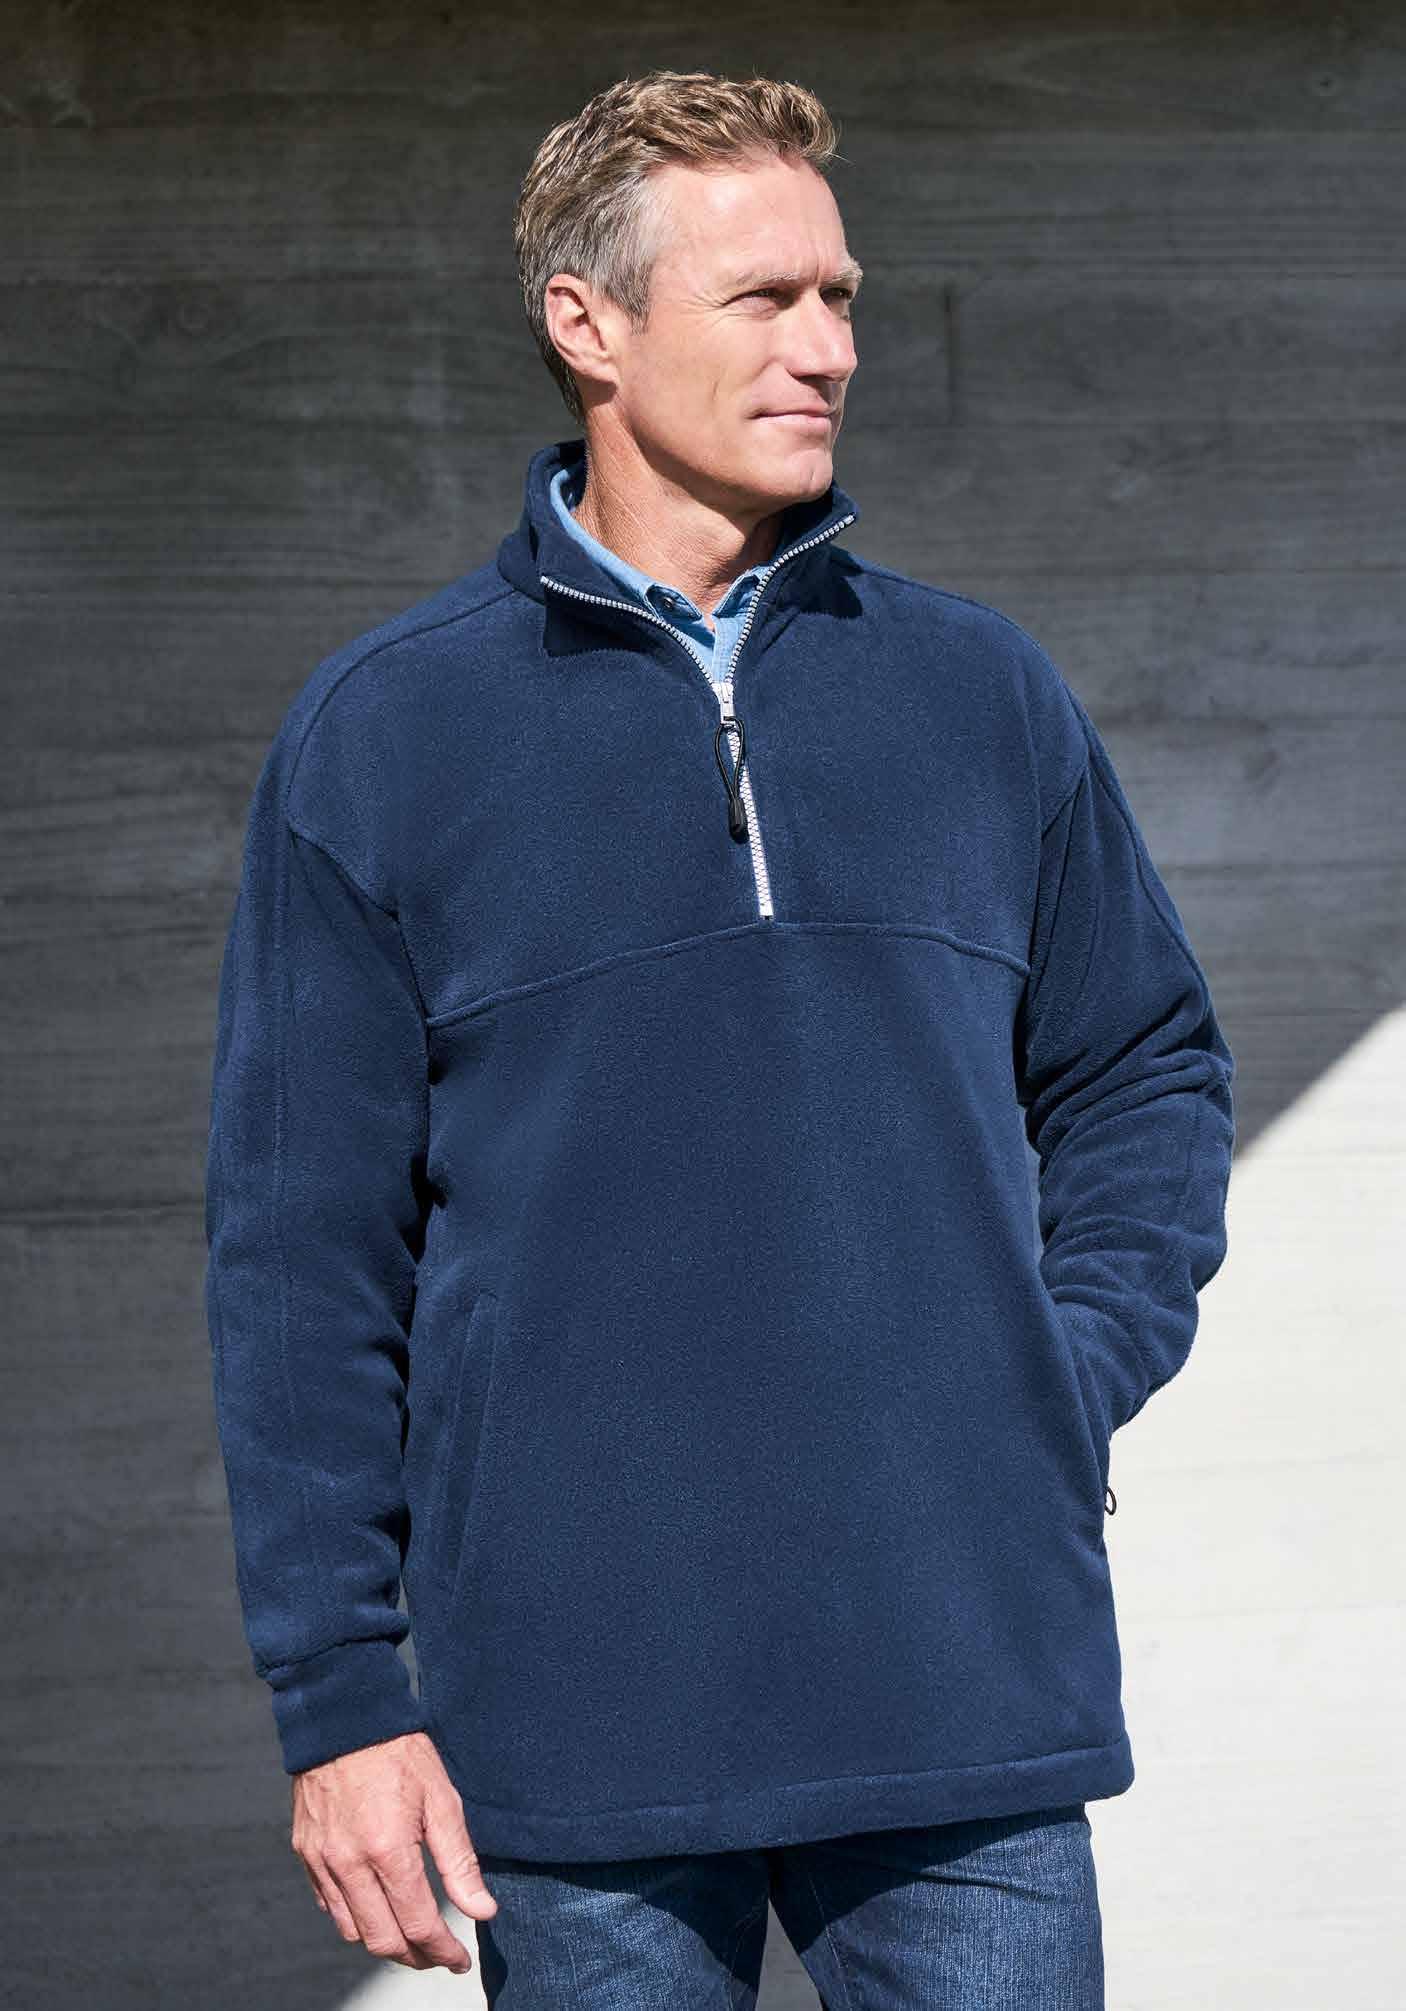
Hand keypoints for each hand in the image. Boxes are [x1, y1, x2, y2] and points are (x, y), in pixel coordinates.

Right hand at [291, 1730, 498, 1972]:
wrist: (344, 1716)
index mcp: (387, 1850)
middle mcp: (349, 1864)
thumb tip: (482, 1910)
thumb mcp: (442, 1799)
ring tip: (411, 1934)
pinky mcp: (306, 1852)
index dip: (443, 1951)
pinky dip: (354, 1917)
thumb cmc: (398, 1752)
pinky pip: (328, 1904)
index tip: (460, 1960)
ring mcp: (322, 1860)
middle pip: (382, 1940)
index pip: (418, 1925)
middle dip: (415, 1956)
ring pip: (352, 1930)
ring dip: (384, 1941)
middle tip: (439, 1954)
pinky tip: (376, 1906)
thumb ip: (460, 1861)